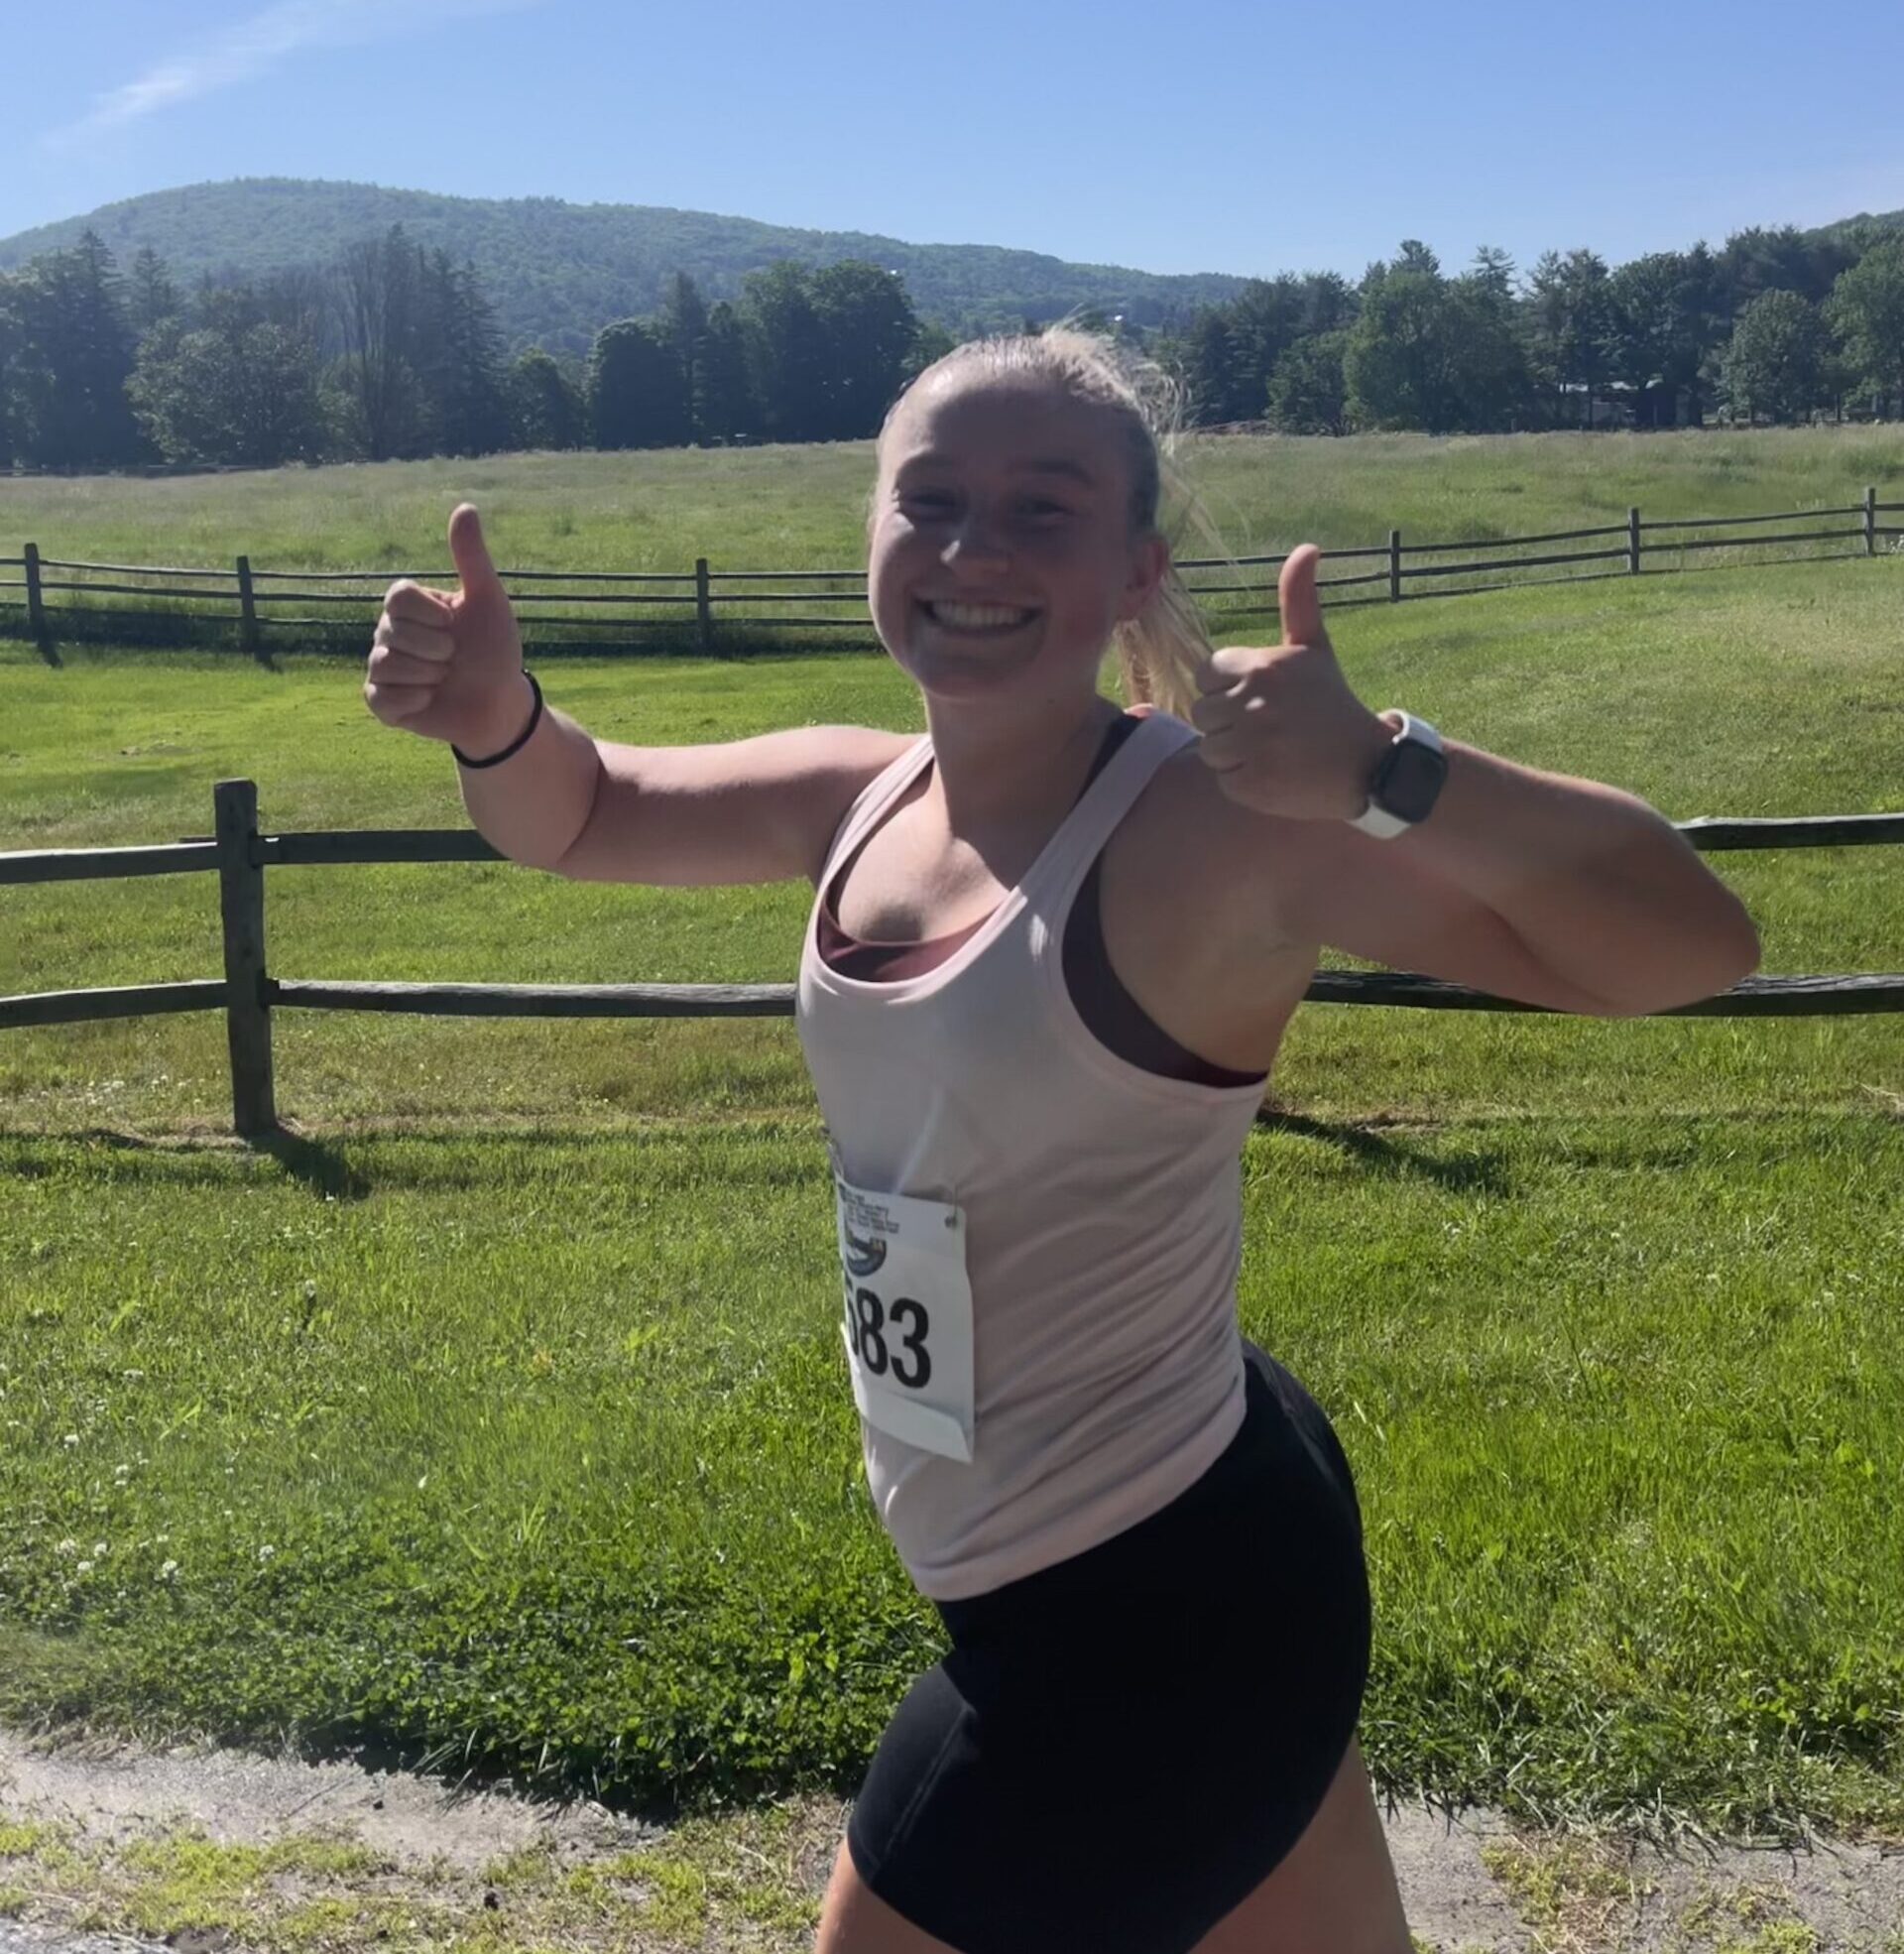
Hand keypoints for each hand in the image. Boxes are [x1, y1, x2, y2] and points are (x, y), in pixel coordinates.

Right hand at [363, 504, 528, 750]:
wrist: (501, 703)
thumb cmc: (494, 649)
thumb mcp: (487, 600)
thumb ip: (471, 557)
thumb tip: (465, 507)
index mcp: (409, 606)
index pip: (398, 596)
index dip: (431, 615)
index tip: (454, 625)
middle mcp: (388, 632)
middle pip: (392, 631)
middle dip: (436, 650)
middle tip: (454, 659)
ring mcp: (382, 667)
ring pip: (385, 665)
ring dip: (428, 676)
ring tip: (444, 680)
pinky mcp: (381, 702)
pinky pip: (381, 699)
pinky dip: (412, 701)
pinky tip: (430, 700)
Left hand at [1190, 544, 1392, 821]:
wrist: (1367, 764)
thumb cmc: (1331, 702)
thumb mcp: (1313, 648)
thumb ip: (1298, 599)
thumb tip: (1307, 547)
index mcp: (1261, 668)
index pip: (1207, 674)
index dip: (1228, 687)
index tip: (1261, 697)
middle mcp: (1254, 704)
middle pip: (1203, 712)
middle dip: (1229, 721)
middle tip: (1270, 727)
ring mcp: (1253, 746)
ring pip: (1210, 747)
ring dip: (1235, 753)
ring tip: (1273, 749)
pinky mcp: (1252, 783)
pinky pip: (1224, 778)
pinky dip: (1245, 780)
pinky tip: (1276, 772)